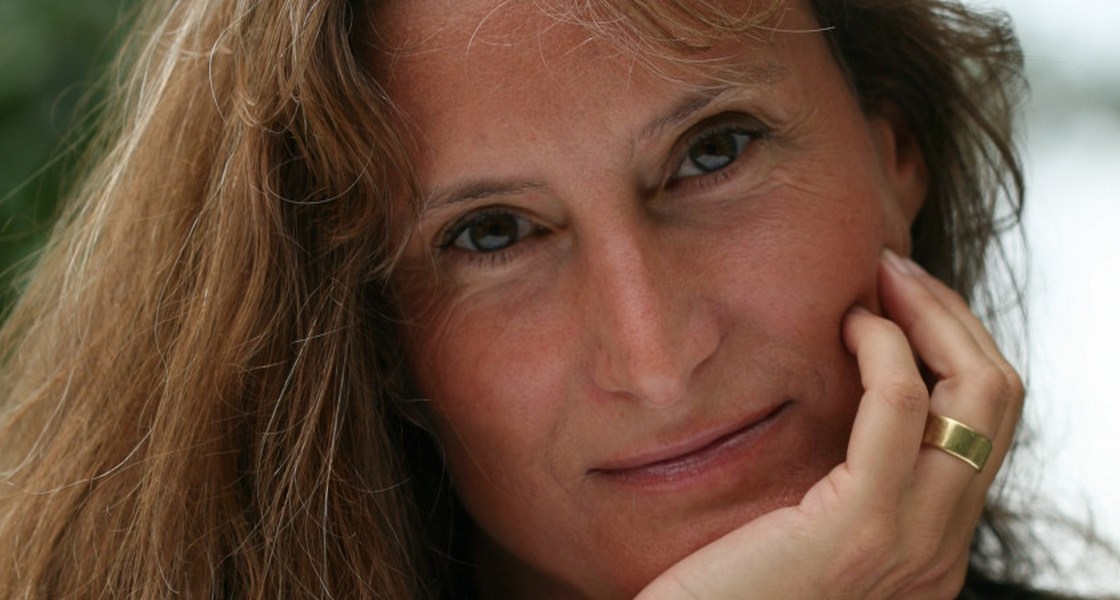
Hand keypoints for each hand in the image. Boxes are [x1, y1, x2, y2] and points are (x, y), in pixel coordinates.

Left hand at [636, 250, 1023, 598]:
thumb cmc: (721, 596)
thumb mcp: (799, 538)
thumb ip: (835, 490)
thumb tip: (833, 411)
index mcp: (927, 550)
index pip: (982, 431)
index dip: (955, 352)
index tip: (903, 305)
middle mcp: (940, 550)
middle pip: (998, 403)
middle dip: (955, 320)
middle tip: (897, 273)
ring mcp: (913, 542)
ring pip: (976, 393)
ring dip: (930, 314)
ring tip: (880, 278)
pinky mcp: (863, 526)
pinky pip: (902, 405)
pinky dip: (884, 347)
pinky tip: (847, 324)